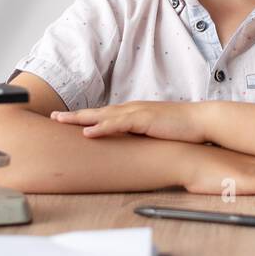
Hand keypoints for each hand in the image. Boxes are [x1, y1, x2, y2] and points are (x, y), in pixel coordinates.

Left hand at [50, 101, 205, 142]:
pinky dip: (102, 127)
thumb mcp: (156, 132)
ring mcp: (137, 113)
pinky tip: (88, 131)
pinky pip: (118, 124)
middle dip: (74, 115)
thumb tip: (130, 146)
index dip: (84, 117)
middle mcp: (132, 109)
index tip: (66, 120)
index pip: (104, 114)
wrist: (201, 121)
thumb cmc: (181, 129)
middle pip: (97, 112)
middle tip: (52, 117)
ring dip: (80, 118)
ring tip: (60, 121)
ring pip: (102, 115)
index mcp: (134, 113)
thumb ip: (140, 136)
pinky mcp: (144, 120)